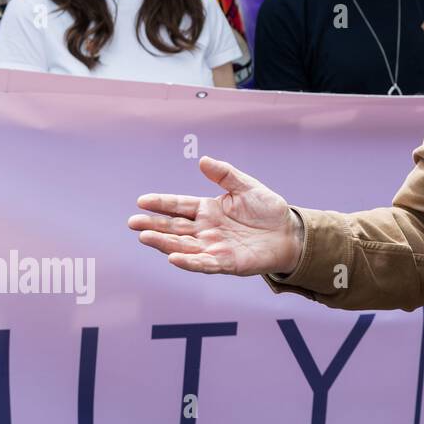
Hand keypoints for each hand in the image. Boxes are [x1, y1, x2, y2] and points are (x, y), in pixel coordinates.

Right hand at [128, 155, 300, 274]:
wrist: (290, 233)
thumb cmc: (268, 210)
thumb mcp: (247, 187)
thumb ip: (225, 175)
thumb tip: (203, 159)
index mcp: (208, 210)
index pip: (179, 206)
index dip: (161, 203)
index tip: (141, 201)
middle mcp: (206, 229)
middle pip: (174, 227)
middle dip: (153, 224)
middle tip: (132, 222)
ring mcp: (213, 247)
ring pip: (182, 246)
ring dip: (163, 242)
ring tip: (144, 236)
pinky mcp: (225, 263)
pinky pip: (203, 263)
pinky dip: (188, 261)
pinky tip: (173, 257)